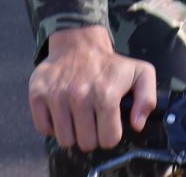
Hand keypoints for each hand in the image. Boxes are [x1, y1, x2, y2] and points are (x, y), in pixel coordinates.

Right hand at [28, 25, 156, 152]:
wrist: (79, 42)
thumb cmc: (111, 63)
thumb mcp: (141, 73)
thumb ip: (147, 99)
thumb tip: (137, 124)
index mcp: (106, 95)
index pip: (109, 139)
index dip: (111, 134)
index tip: (109, 123)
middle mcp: (80, 96)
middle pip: (86, 143)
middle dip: (92, 135)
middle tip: (93, 119)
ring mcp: (57, 96)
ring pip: (65, 140)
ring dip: (72, 132)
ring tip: (78, 115)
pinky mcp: (38, 94)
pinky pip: (43, 129)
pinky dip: (52, 125)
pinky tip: (62, 111)